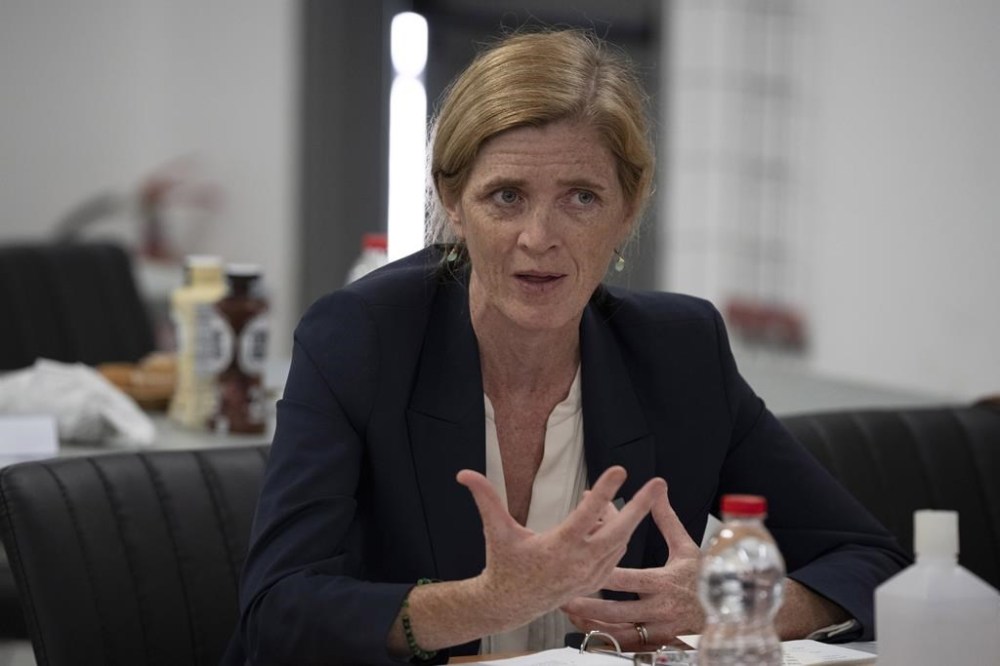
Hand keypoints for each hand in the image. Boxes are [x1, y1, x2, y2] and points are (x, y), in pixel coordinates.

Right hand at [457, 466, 665, 631]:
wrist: (510, 603)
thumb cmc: (504, 564)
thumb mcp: (495, 531)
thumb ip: (485, 499)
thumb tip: (463, 473)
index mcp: (559, 545)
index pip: (588, 513)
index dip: (605, 490)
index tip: (620, 470)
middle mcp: (580, 561)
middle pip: (620, 530)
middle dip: (641, 506)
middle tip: (658, 483)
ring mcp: (590, 573)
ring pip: (619, 541)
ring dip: (624, 519)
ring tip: (620, 499)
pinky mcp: (594, 580)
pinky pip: (615, 555)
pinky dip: (618, 537)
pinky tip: (613, 522)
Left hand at [560, 486, 703, 649]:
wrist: (729, 612)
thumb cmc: (704, 576)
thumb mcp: (686, 546)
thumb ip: (666, 519)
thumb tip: (657, 489)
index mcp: (664, 582)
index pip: (629, 580)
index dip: (605, 576)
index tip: (583, 569)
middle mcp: (660, 609)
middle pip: (618, 611)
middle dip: (589, 605)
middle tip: (565, 598)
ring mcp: (658, 629)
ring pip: (619, 632)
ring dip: (592, 624)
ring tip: (570, 614)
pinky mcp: (658, 644)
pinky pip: (627, 645)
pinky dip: (606, 639)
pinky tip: (589, 630)